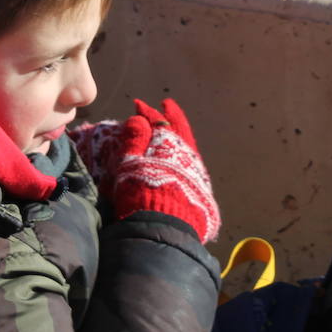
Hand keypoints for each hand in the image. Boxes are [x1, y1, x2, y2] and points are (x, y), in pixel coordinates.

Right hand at [80, 98, 219, 242]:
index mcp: (169, 144)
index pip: (159, 121)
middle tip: (166, 107)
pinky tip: (179, 158)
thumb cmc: (143, 191)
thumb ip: (134, 139)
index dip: (147, 112)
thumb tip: (139, 118)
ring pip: (188, 147)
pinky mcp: (201, 189)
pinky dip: (183, 155)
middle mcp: (187, 154)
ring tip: (171, 131)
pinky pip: (191, 163)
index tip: (139, 104)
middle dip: (170, 118)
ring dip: (179, 137)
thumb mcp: (131, 163)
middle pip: (180, 130)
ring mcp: (196, 172)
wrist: (165, 226)